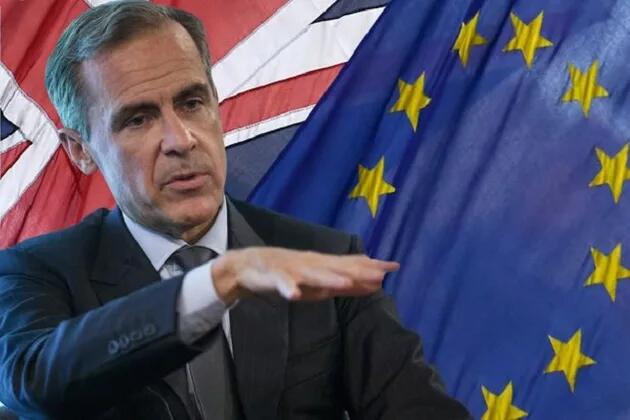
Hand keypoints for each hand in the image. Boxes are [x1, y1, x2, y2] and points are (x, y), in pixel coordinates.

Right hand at [211, 247, 398, 303]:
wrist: (248, 266)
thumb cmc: (288, 273)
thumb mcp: (318, 281)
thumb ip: (344, 283)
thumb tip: (375, 283)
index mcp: (322, 265)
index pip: (350, 265)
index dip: (371, 266)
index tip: (394, 267)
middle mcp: (311, 264)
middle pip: (336, 268)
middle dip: (357, 271)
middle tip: (379, 273)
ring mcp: (293, 270)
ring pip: (312, 275)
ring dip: (327, 279)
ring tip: (345, 284)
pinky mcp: (274, 277)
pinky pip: (281, 284)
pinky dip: (287, 288)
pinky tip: (293, 295)